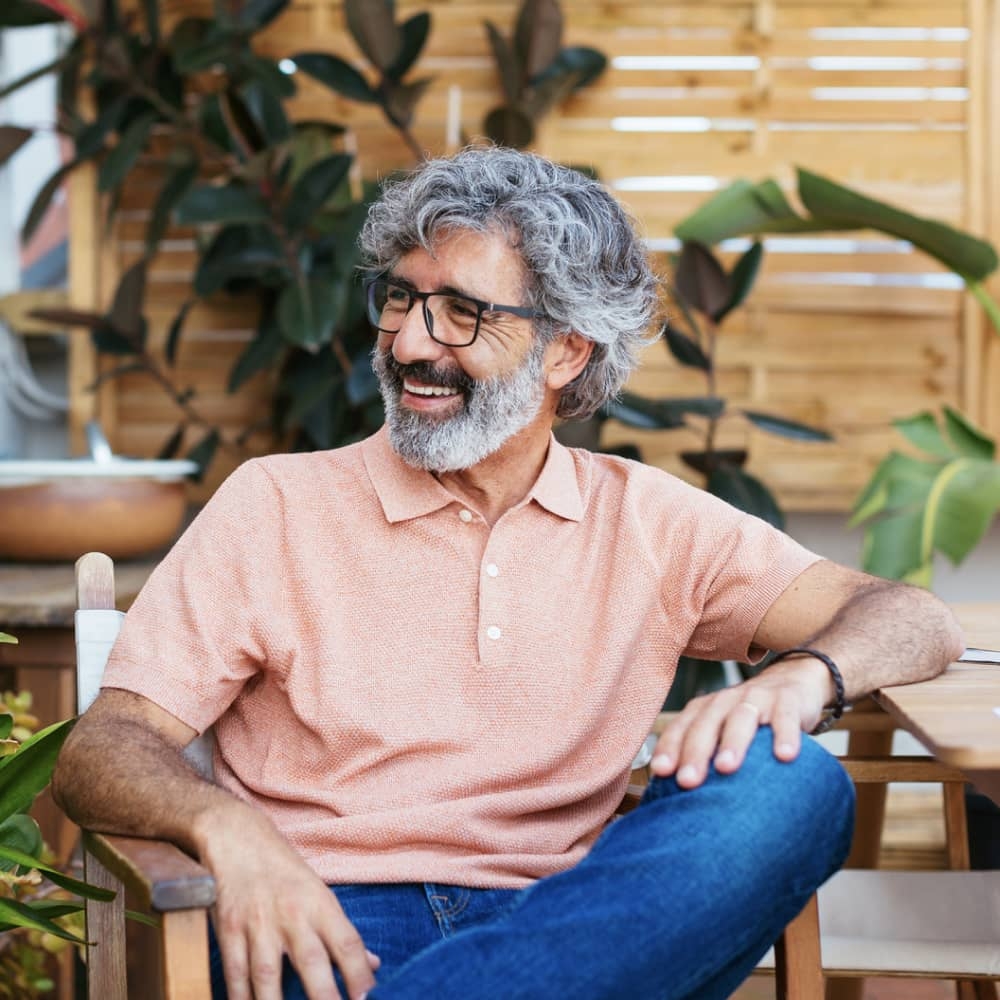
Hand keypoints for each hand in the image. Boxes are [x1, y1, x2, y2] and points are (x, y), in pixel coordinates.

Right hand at [198, 805, 379, 999]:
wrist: (238, 838)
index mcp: (320, 904)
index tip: (367, 998)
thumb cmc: (284, 871)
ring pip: (267, 975)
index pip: (347, 942)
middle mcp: (292, 914)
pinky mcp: (228, 931)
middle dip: (324, 997)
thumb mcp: (319, 893)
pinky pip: (235, 975)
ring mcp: (258, 923)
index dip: (359, 974)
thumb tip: (372, 964)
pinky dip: (240, 999)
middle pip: (312, 962)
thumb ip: (341, 933)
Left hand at [649, 656, 833, 788]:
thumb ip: (705, 755)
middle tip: (688, 780)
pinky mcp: (787, 701)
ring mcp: (756, 699)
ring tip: (726, 767)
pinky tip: (784, 756)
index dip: (669, 747)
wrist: (790, 682)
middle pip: (706, 725)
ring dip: (732, 742)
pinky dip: (784, 735)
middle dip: (695, 752)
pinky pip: (785, 717)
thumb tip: (678, 798)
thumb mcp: (723, 731)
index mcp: (704, 709)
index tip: (660, 772)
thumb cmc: (748, 719)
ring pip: (740, 718)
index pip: (681, 728)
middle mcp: (725, 701)